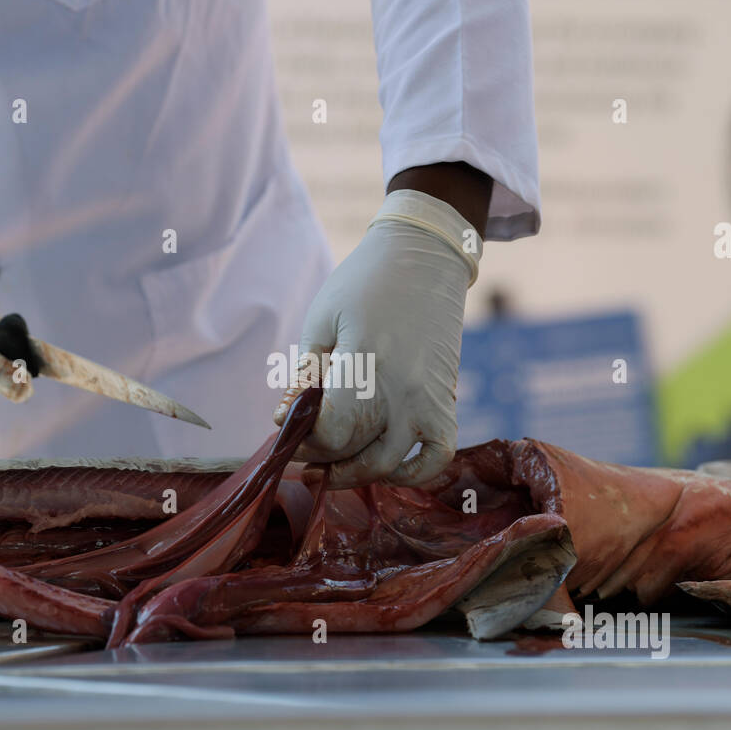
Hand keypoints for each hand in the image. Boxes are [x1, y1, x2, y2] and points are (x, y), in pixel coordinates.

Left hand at [274, 189, 479, 488]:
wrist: (425, 255)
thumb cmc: (364, 282)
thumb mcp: (322, 319)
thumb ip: (305, 374)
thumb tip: (286, 421)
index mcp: (365, 363)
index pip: (330, 430)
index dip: (301, 439)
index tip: (284, 430)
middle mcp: (401, 389)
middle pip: (353, 451)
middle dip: (319, 457)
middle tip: (299, 451)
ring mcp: (428, 399)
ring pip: (389, 464)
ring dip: (355, 473)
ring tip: (330, 468)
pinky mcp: (446, 400)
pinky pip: (437, 455)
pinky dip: (413, 472)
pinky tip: (385, 467)